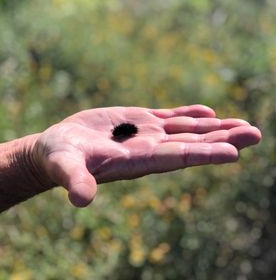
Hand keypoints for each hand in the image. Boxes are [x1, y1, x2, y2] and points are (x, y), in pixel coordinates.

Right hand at [33, 105, 260, 207]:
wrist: (57, 150)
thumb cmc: (59, 159)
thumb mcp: (65, 168)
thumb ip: (76, 181)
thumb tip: (81, 200)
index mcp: (134, 161)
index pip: (175, 158)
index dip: (203, 154)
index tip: (232, 153)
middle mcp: (147, 149)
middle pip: (192, 143)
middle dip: (223, 139)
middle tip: (255, 134)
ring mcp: (145, 135)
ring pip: (187, 129)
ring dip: (216, 127)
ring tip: (245, 125)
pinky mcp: (138, 122)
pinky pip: (170, 117)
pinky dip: (190, 114)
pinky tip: (209, 112)